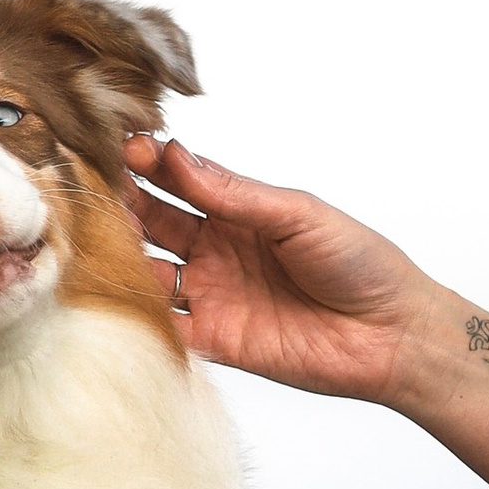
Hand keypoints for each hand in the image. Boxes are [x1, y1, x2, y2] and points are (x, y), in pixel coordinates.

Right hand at [123, 138, 430, 407]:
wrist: (393, 334)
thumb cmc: (359, 263)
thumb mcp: (298, 214)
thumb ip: (236, 193)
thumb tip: (177, 155)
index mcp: (241, 212)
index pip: (179, 181)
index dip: (150, 164)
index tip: (125, 147)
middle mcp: (219, 250)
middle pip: (154, 222)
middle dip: (124, 202)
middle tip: (96, 186)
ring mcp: (214, 295)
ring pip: (149, 271)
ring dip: (123, 254)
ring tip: (99, 234)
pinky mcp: (216, 341)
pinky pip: (165, 327)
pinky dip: (137, 312)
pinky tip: (116, 291)